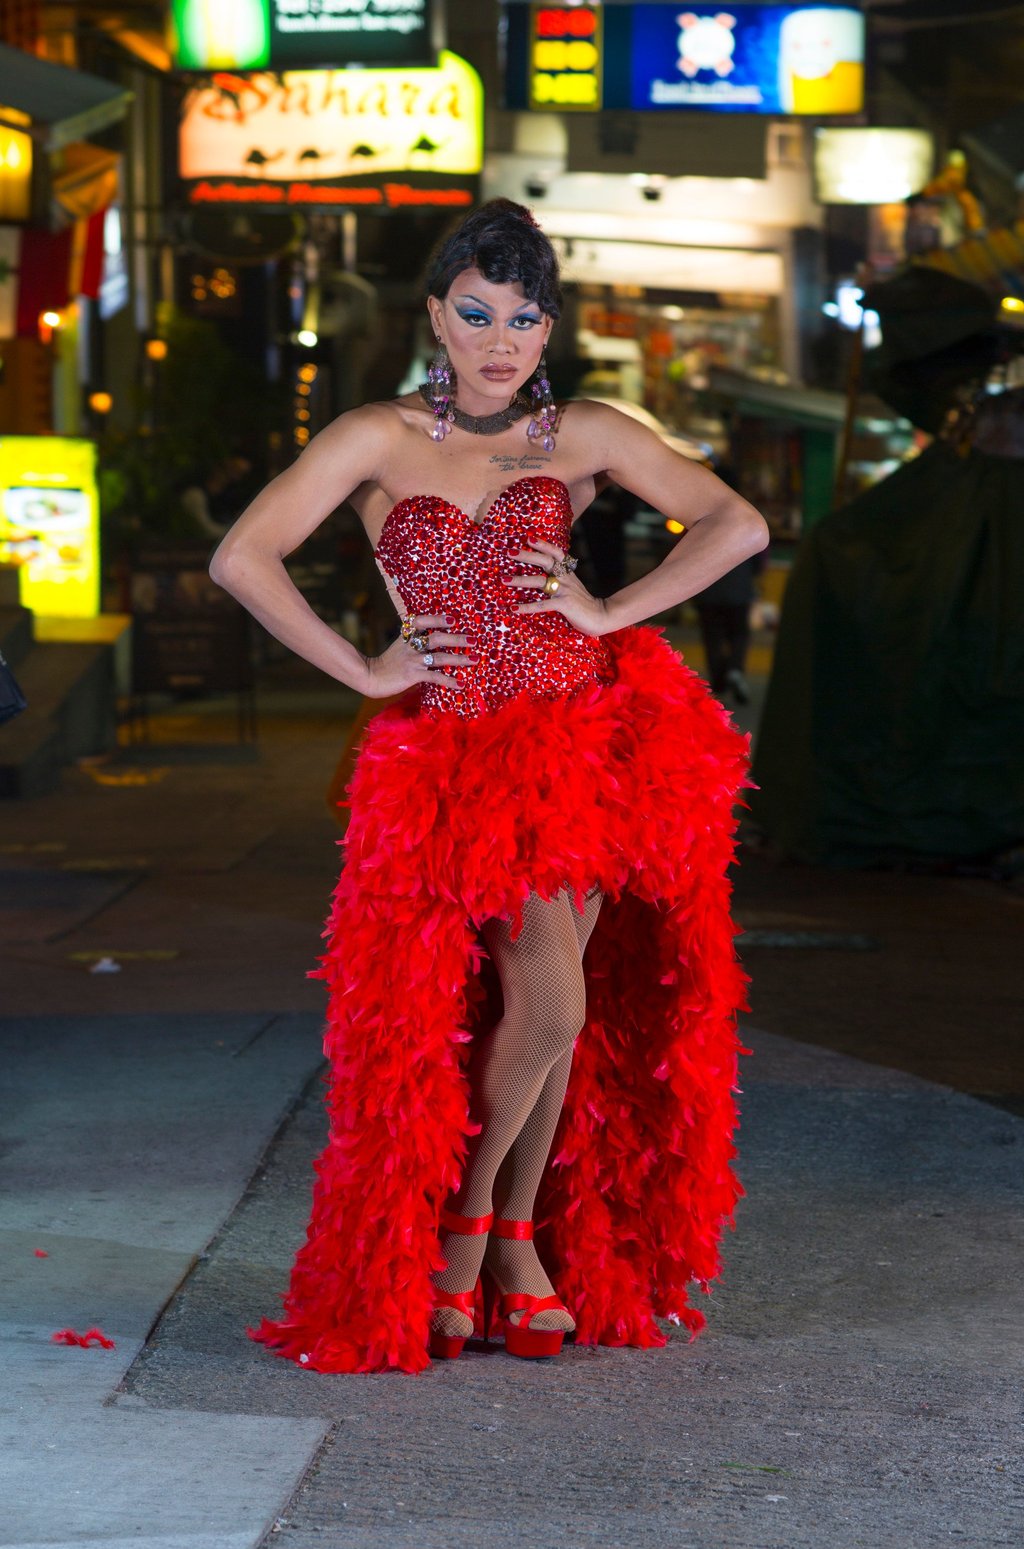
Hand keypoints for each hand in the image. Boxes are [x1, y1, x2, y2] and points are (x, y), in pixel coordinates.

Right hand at [362, 614, 476, 698]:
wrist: (370, 677)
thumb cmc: (387, 664)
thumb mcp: (399, 647)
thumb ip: (413, 643)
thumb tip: (435, 644)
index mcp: (406, 636)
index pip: (421, 621)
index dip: (437, 619)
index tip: (452, 619)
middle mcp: (410, 646)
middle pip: (437, 638)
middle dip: (457, 638)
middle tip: (473, 640)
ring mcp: (412, 660)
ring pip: (440, 657)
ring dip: (459, 658)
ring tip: (474, 659)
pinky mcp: (413, 675)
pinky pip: (435, 676)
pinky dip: (449, 680)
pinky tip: (461, 684)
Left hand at [503, 541, 608, 636]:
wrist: (601, 617)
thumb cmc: (583, 604)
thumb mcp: (572, 587)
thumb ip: (561, 580)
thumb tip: (544, 578)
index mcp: (568, 573)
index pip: (556, 553)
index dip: (543, 544)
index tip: (528, 538)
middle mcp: (565, 578)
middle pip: (545, 561)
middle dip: (526, 555)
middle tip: (509, 552)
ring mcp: (564, 591)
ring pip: (539, 581)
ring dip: (520, 580)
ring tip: (504, 579)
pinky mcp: (564, 605)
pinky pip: (542, 605)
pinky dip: (527, 606)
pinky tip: (514, 609)